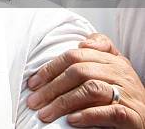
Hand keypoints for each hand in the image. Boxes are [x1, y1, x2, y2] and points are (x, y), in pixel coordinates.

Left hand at [26, 33, 144, 127]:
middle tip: (34, 101)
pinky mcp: (134, 115)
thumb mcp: (112, 71)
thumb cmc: (123, 96)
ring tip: (46, 114)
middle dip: (51, 87)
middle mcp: (121, 73)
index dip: (50, 68)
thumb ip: (98, 52)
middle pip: (79, 72)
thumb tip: (81, 44)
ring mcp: (129, 94)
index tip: (33, 83)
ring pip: (91, 89)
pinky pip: (109, 111)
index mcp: (113, 60)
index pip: (75, 56)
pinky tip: (71, 121)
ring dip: (63, 102)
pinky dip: (88, 115)